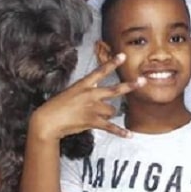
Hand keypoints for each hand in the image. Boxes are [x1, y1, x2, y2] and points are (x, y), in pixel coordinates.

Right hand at [28, 55, 144, 141]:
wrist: (48, 120)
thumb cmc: (57, 106)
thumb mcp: (71, 92)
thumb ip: (86, 89)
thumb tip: (98, 86)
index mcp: (83, 85)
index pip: (100, 71)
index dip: (112, 63)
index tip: (123, 56)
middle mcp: (90, 95)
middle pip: (115, 90)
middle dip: (130, 86)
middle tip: (143, 81)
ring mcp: (92, 108)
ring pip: (112, 110)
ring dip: (109, 114)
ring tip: (98, 116)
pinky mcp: (92, 121)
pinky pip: (110, 127)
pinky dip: (120, 132)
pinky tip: (129, 135)